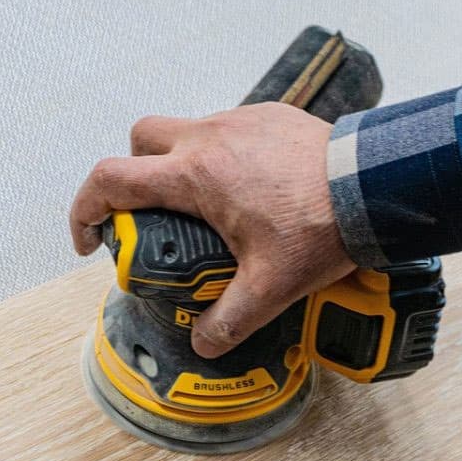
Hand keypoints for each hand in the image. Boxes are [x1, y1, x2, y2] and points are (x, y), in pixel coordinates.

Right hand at [68, 102, 355, 357]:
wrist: (375, 186)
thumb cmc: (322, 227)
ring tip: (211, 210)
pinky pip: (230, 129)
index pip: (111, 179)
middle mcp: (209, 137)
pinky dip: (225, 155)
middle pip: (141, 140)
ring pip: (188, 130)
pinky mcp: (272, 115)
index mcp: (195, 175)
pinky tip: (253, 191)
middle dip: (133, 174)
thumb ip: (230, 320)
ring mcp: (241, 120)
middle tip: (154, 216)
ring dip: (183, 164)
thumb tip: (206, 345)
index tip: (91, 237)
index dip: (86, 209)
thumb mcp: (271, 288)